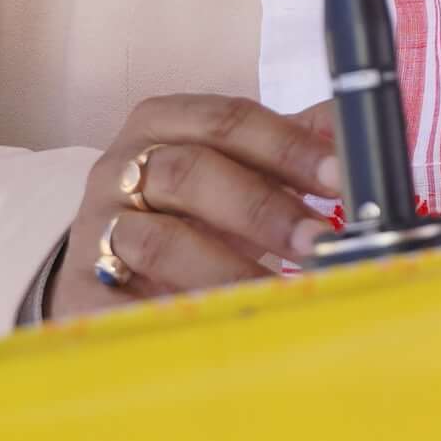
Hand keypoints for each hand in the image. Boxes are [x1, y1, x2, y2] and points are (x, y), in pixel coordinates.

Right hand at [46, 95, 342, 319]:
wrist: (105, 267)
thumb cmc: (186, 210)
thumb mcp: (235, 166)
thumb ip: (291, 142)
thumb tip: (356, 128)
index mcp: (161, 122)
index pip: (227, 120)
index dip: (288, 145)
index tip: (340, 178)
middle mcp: (120, 167)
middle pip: (192, 172)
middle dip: (264, 207)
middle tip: (318, 241)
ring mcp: (97, 228)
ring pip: (162, 239)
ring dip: (231, 266)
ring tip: (281, 289)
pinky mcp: (84, 289)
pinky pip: (135, 302)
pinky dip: (186, 309)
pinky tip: (229, 321)